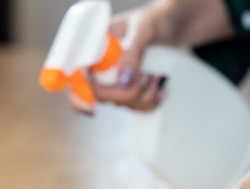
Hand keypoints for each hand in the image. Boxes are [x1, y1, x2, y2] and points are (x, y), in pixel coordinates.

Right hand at [69, 0, 234, 114]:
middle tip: (148, 75)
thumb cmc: (156, 19)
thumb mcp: (144, 29)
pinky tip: (161, 85)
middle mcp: (101, 65)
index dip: (78, 95)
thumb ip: (133, 52)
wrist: (175, 25)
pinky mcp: (132, 89)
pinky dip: (153, 100)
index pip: (74, 75)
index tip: (90, 108)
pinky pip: (138, 107)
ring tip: (158, 74)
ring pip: (122, 104)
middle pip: (100, 96)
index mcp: (93, 47)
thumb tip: (124, 81)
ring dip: (145, 94)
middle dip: (127, 92)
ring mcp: (116, 80)